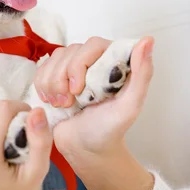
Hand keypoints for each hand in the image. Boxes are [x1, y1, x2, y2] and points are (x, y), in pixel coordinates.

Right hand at [52, 37, 153, 158]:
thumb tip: (148, 40)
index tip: (78, 89)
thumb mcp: (129, 105)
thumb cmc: (109, 129)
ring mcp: (73, 67)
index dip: (80, 65)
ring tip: (63, 105)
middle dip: (63, 79)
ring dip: (52, 85)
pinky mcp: (56, 76)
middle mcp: (94, 60)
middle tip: (69, 102)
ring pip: (54, 59)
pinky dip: (42, 86)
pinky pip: (42, 69)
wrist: (85, 148)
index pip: (92, 45)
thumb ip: (142, 74)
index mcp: (114, 62)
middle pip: (69, 52)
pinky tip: (52, 102)